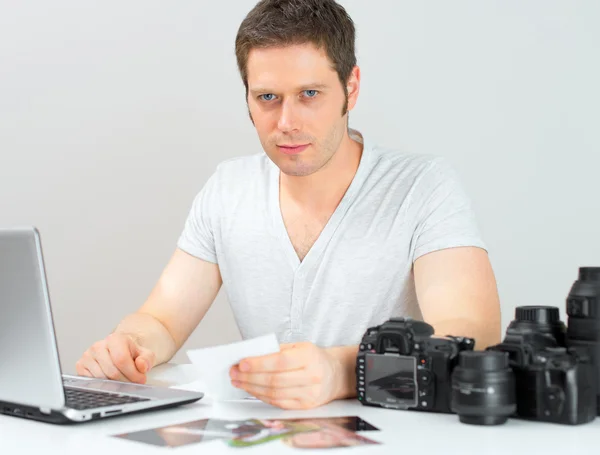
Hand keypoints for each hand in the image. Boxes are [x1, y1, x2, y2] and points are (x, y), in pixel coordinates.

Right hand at [75, 333, 155, 383]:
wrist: (118, 349)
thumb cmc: (131, 353)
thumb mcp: (145, 354)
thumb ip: (147, 359)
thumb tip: (141, 365)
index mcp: (114, 339)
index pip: (121, 360)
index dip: (133, 373)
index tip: (141, 379)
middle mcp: (98, 346)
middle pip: (112, 372)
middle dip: (126, 381)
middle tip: (133, 382)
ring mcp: (87, 356)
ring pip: (102, 379)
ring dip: (115, 384)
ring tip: (123, 380)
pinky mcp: (80, 366)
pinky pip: (92, 382)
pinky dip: (103, 385)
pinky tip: (111, 380)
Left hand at [229, 342, 344, 409]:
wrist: (335, 374)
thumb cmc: (313, 358)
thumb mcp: (299, 346)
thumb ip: (276, 350)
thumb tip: (250, 357)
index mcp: (309, 356)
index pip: (280, 362)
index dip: (259, 364)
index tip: (242, 363)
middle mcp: (311, 376)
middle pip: (274, 380)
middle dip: (250, 377)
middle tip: (234, 372)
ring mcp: (309, 394)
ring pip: (274, 393)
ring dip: (252, 388)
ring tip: (239, 381)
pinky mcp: (305, 406)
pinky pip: (278, 402)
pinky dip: (262, 396)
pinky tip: (252, 390)